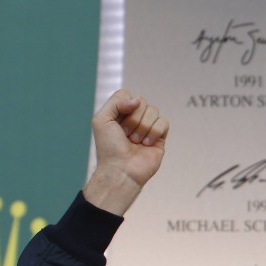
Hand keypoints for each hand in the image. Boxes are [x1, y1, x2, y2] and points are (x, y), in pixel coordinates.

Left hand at [82, 89, 168, 215]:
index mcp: (117, 115)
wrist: (121, 170)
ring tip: (135, 141)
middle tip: (125, 135)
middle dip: (133, 119)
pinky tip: (146, 144)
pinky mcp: (159, 137)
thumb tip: (137, 100)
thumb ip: (115, 102)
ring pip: (154, 110)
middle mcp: (132, 119)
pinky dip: (154, 132)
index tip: (118, 122)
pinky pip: (164, 122)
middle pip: (142, 102)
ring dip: (143, 127)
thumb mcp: (101, 120)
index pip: (127, 95)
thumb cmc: (109, 148)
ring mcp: (147, 127)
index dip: (124, 106)